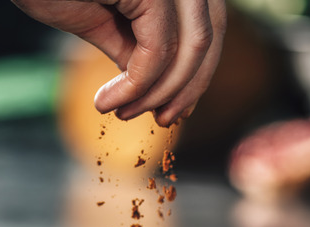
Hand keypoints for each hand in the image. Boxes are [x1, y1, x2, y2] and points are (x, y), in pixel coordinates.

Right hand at [11, 0, 226, 126]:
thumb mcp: (100, 22)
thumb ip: (133, 47)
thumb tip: (154, 85)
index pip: (207, 26)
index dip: (197, 73)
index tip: (172, 110)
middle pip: (209, 36)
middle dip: (188, 87)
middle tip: (162, 121)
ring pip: (191, 47)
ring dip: (161, 92)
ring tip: (124, 113)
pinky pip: (158, 50)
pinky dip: (137, 85)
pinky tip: (106, 101)